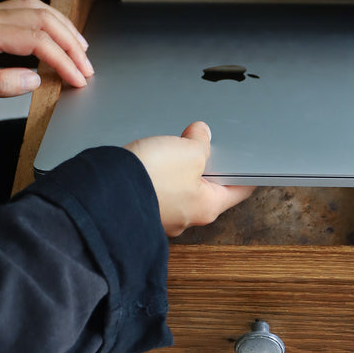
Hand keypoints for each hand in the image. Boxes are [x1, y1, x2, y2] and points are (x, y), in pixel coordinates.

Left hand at [0, 0, 92, 101]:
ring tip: (80, 48)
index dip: (62, 59)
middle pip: (42, 19)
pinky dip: (46, 19)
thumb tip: (35, 80)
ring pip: (36, 8)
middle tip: (86, 66)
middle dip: (70, 42)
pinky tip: (55, 32)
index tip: (77, 78)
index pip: (35, 40)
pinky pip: (24, 8)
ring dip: (62, 27)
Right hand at [125, 121, 253, 235]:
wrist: (103, 193)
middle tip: (200, 144)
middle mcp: (187, 218)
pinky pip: (158, 189)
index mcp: (208, 207)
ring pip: (180, 188)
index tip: (250, 162)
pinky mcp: (142, 209)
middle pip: (207, 187)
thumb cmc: (151, 178)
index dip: (246, 171)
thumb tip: (201, 134)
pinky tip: (151, 160)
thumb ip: (201, 141)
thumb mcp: (189, 151)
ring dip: (179, 168)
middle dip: (205, 164)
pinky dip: (158, 174)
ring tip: (170, 149)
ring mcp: (163, 216)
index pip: (238, 189)